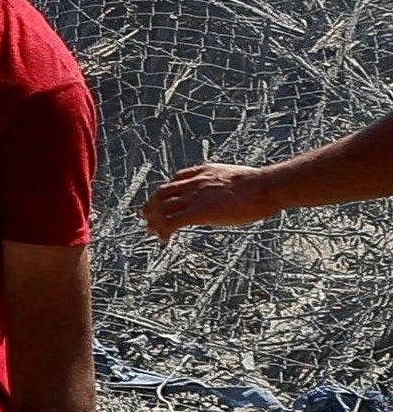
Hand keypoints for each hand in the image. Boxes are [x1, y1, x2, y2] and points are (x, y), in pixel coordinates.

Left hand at [142, 163, 276, 238]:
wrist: (264, 187)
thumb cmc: (261, 185)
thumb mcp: (239, 178)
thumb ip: (228, 185)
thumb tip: (235, 194)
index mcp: (204, 172)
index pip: (177, 179)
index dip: (167, 191)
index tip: (164, 199)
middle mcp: (194, 183)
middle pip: (163, 192)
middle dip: (152, 204)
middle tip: (146, 215)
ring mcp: (194, 197)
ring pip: (162, 207)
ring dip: (154, 219)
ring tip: (151, 230)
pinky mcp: (197, 212)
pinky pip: (171, 222)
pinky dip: (164, 231)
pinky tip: (164, 239)